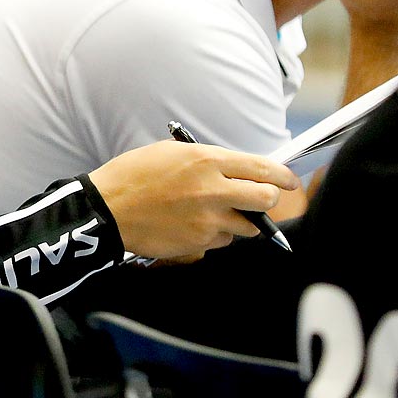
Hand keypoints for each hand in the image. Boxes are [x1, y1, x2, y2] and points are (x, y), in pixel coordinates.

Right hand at [89, 141, 296, 260]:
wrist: (107, 210)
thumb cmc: (134, 176)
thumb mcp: (172, 153)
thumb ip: (209, 161)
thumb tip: (239, 170)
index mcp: (207, 160)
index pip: (262, 168)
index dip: (283, 176)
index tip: (290, 181)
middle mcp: (213, 190)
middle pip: (266, 200)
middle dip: (268, 201)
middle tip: (259, 200)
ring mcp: (207, 220)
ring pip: (246, 226)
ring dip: (240, 221)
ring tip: (215, 213)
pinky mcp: (198, 244)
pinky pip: (222, 242)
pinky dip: (216, 236)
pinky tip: (195, 226)